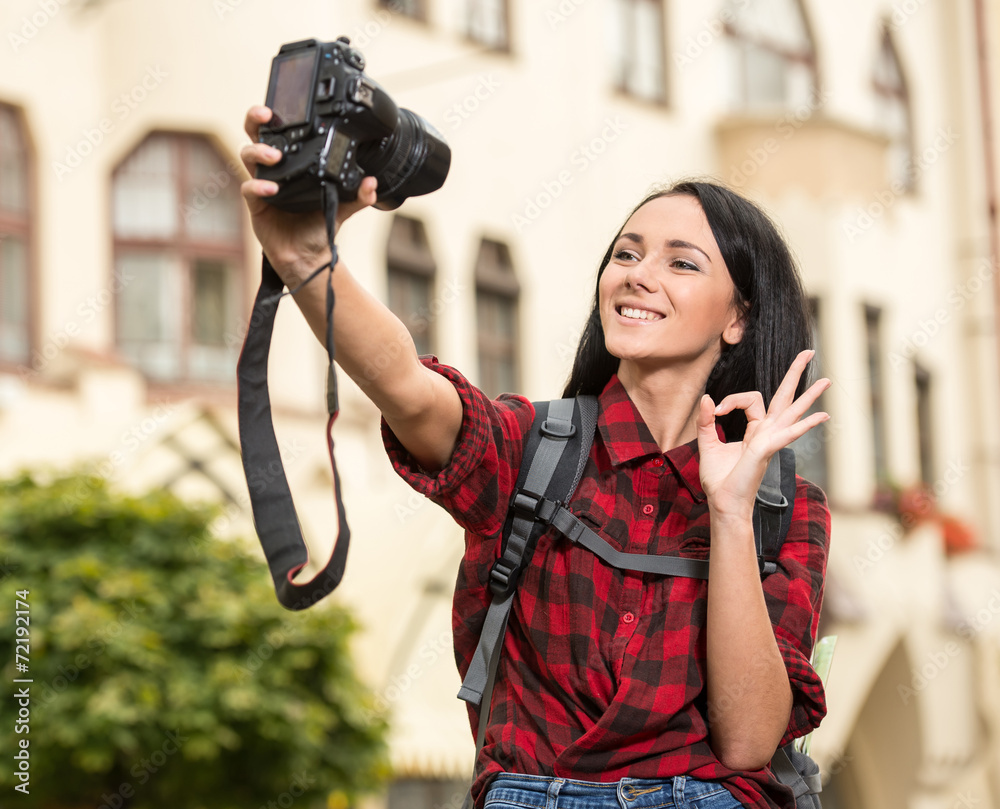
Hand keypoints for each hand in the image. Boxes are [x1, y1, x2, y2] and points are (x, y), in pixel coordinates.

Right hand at [239, 105, 377, 285]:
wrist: (309, 255)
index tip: (284, 107)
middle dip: (255, 120)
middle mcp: (274, 170)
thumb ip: (358, 195)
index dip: (276, 117)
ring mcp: (262, 184)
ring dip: (259, 152)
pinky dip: (258, 186)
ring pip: (247, 156)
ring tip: (274, 157)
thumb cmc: (319, 226)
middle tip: (267, 116)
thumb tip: (372, 183)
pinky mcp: (256, 205)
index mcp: (293, 164)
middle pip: (255, 135)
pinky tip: (271, 188)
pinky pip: (249, 188)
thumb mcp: (343, 207)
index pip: (280, 133)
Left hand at [696, 350, 830, 521]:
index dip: (731, 399)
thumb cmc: (719, 478)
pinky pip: (787, 434)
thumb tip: (707, 398)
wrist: (723, 503)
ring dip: (810, 396)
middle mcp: (767, 432)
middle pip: (784, 397)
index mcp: (755, 430)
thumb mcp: (707, 444)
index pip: (750, 399)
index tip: (716, 410)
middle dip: (795, 373)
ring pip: (792, 411)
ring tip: (827, 380)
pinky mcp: (767, 450)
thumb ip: (705, 421)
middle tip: (809, 351)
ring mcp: (770, 441)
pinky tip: (822, 417)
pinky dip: (804, 425)